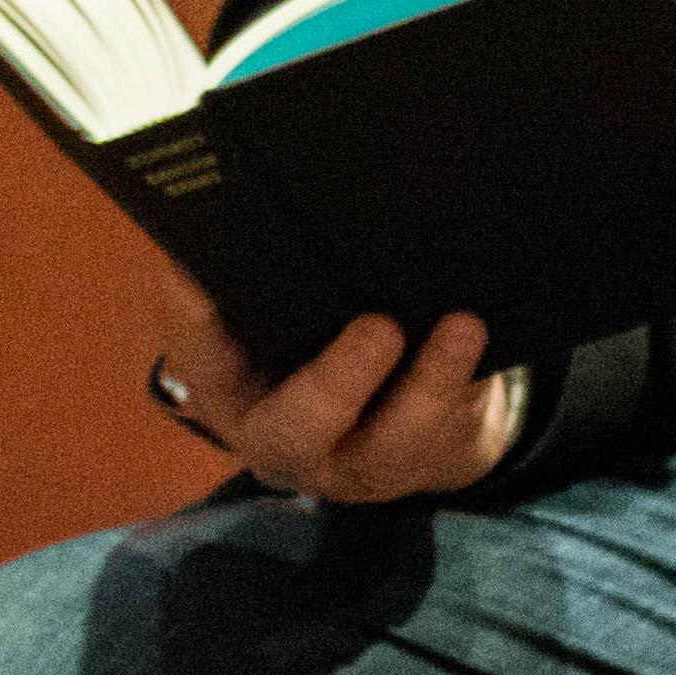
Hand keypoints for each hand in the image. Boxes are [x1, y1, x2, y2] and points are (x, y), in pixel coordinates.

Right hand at [158, 278, 523, 504]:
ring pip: (390, 443)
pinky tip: (482, 335)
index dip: (194, 325)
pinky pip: (449, 432)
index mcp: (232, 395)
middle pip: (294, 431)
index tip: (197, 277)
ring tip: (461, 326)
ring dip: (429, 386)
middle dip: (335, 384)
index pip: (200, 361)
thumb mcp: (280, 325)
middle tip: (379, 327)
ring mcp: (355, 465)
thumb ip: (262, 289)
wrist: (397, 416)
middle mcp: (285, 440)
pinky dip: (467, 384)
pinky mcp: (424, 463)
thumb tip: (255, 210)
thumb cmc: (319, 343)